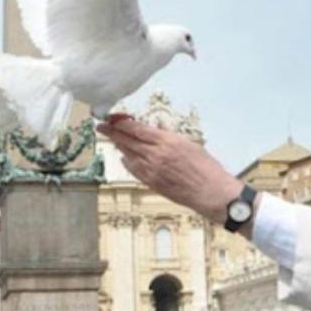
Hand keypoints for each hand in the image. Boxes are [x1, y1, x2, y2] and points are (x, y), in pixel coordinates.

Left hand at [96, 115, 243, 224]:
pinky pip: (133, 170)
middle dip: (112, 132)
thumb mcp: (189, 143)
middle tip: (101, 127)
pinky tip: (124, 158)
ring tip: (113, 139)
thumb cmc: (205, 168)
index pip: (136, 128)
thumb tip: (156, 128)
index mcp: (166, 141)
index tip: (112, 118)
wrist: (210, 192)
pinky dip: (127, 162)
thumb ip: (169, 136)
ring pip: (128, 154)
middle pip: (127, 140)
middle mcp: (156, 154)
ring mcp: (151, 170)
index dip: (121, 122)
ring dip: (119, 146)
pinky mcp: (151, 183)